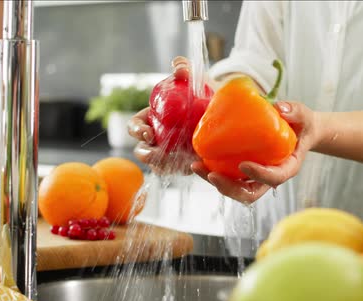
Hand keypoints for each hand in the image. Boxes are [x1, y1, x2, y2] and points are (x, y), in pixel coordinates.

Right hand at [128, 56, 196, 174]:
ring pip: (158, 165)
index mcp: (152, 118)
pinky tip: (193, 166)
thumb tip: (178, 66)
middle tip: (159, 152)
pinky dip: (182, 170)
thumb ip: (185, 70)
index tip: (148, 133)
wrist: (226, 110)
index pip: (135, 126)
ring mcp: (170, 152)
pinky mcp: (185, 162)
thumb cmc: (204, 93)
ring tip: (177, 162)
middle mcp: (157, 138)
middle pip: (142, 150)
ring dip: (163, 165)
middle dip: (146, 154)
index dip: (137, 131)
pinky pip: (177, 171)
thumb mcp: (196, 80)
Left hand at [191, 101, 319, 203]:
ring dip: (215, 182)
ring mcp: (255, 175)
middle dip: (229, 188)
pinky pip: (228, 175)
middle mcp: (269, 176)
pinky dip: (213, 171)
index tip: (244, 164)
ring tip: (198, 166)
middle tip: (212, 175)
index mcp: (287, 167)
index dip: (260, 175)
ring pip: (236, 188)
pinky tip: (199, 159)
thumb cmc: (301, 124)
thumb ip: (294, 112)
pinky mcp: (243, 169)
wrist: (298, 130)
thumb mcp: (303, 115)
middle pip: (250, 193)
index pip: (275, 178)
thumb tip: (279, 108)